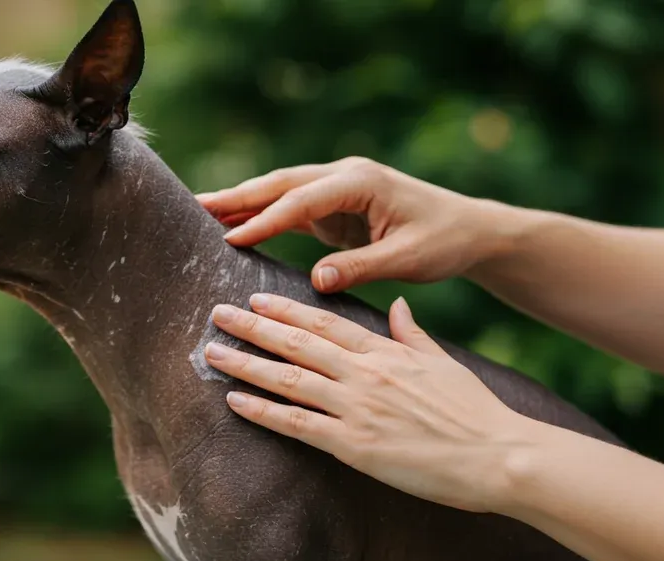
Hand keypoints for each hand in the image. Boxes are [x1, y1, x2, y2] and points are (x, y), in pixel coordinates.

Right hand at [196, 158, 508, 292]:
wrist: (468, 230)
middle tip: (195, 206)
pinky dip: (262, 216)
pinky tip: (233, 226)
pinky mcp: (334, 207)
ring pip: (281, 192)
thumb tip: (318, 280)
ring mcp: (337, 188)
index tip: (232, 237)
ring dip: (243, 202)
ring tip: (200, 212)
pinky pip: (290, 209)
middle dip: (238, 196)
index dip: (266, 219)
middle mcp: (344, 177)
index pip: (302, 200)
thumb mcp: (408, 259)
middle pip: (281, 184)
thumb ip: (363, 267)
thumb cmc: (443, 241)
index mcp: (361, 182)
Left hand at [203, 293, 529, 512]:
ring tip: (211, 352)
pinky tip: (234, 401)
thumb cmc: (475, 411)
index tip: (255, 297)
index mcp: (386, 351)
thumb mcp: (443, 361)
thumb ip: (412, 333)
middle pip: (297, 342)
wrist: (499, 454)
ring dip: (246, 363)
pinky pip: (296, 424)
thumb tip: (396, 306)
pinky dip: (262, 411)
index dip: (286, 309)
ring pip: (288, 379)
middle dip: (253, 326)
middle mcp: (365, 373)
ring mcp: (357, 408)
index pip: (325, 321)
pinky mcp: (354, 445)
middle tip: (216, 312)